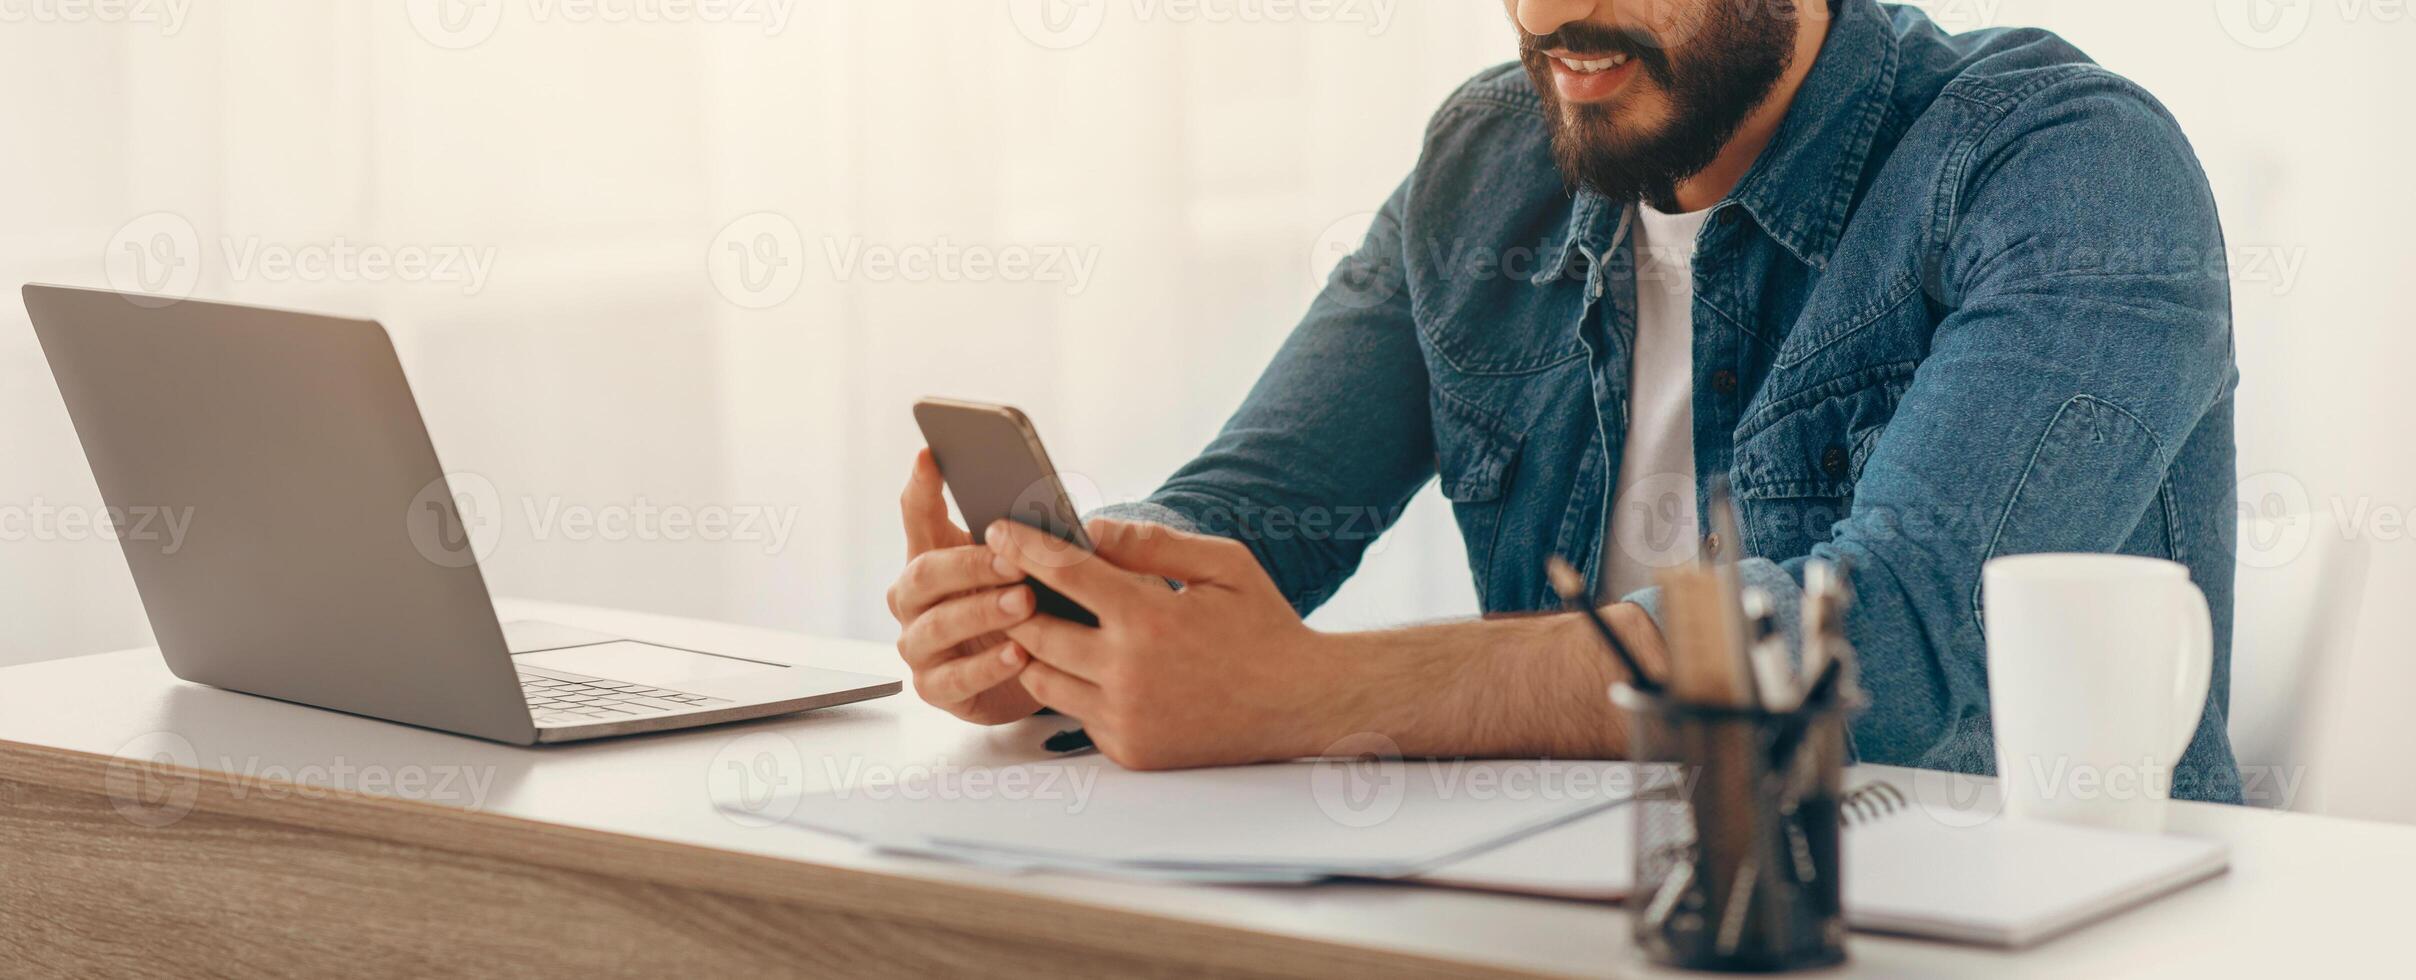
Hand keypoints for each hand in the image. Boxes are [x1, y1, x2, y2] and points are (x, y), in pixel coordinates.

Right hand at [885, 450, 1044, 724]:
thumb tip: (1046, 506)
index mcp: (930, 556)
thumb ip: (1021, 537)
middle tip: (1014, 560)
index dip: (923, 486)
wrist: (1032, 670)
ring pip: (937, 627)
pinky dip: (987, 667)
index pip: (917, 513)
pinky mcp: (935, 688)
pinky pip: (953, 680)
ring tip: (1025, 604)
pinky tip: (1019, 655)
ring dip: (982, 613)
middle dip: (971, 566)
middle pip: (925, 574)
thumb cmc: (1024, 603)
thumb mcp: (1025, 565)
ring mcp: (919, 645)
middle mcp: (912, 599)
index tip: (932, 454)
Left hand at [987, 518, 1338, 769]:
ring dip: (1037, 649)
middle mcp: (1127, 675)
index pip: (1064, 573)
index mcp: (1148, 620)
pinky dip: (1074, 687)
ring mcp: (1125, 719)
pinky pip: (1075, 714)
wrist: (1301, 704)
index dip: (1025, 546)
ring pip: (1043, 680)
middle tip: (1011, 581)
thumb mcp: (1223, 565)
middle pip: (1035, 632)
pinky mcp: (1129, 750)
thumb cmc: (1263, 626)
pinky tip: (1091, 665)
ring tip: (1047, 623)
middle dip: (1017, 602)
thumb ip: (1151, 543)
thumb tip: (1090, 529)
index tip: (997, 530)